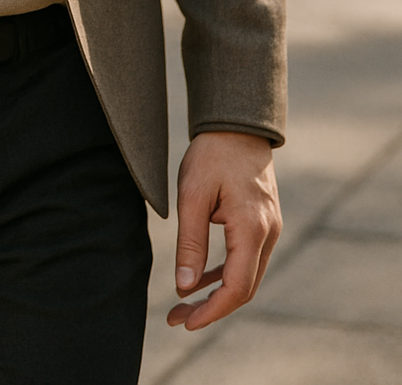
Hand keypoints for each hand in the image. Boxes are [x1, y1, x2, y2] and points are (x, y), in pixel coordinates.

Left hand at [167, 130, 280, 330]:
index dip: (211, 311)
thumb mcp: (192, 195)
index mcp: (253, 229)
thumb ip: (190, 242)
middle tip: (176, 317)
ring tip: (184, 304)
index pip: (236, 288)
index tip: (185, 322)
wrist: (237, 124)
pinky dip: (225, 272)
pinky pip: (246, 258)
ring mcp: (269, 228)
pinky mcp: (264, 222)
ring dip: (217, 292)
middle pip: (243, 288)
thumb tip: (184, 286)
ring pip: (246, 275)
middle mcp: (268, 234)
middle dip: (211, 307)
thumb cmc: (212, 154)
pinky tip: (202, 278)